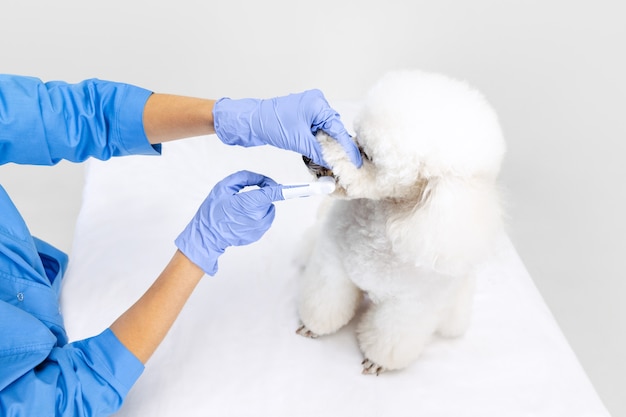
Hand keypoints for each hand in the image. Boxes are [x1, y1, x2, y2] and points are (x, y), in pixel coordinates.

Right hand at [175, 171, 283, 274]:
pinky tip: (242, 218)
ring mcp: (259, 227)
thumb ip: (245, 177)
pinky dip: (257, 216)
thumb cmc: (213, 211)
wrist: (207, 236)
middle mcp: (257, 216)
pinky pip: (264, 220)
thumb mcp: (223, 187)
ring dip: (260, 205)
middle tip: (245, 195)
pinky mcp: (258, 234)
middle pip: (270, 199)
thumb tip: (262, 179)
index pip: (273, 193)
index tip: (296, 187)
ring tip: (242, 208)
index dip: (283, 188)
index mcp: (249, 202)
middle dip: (262, 194)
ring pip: (268, 209)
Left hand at [212, 89, 362, 167]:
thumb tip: (331, 163)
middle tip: (346, 163)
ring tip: (336, 160)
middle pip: (333, 128)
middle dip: (338, 146)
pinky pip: (317, 129)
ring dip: (328, 144)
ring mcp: (309, 108)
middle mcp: (316, 102)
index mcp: (318, 103)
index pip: (337, 128)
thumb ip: (318, 152)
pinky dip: (319, 141)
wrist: (251, 121)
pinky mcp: (303, 115)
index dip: (347, 147)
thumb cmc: (271, 124)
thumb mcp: (299, 141)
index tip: (355, 160)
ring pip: (325, 130)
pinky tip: (323, 152)